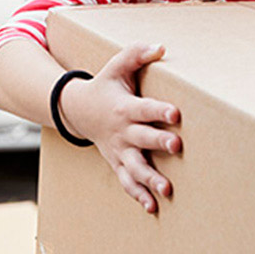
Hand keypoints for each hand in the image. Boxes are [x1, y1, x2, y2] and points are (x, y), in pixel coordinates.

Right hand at [59, 43, 181, 213]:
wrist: (77, 109)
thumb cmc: (106, 85)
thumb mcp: (117, 65)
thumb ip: (138, 53)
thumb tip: (161, 47)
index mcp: (125, 107)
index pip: (144, 109)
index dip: (159, 110)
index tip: (176, 114)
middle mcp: (123, 131)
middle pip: (143, 138)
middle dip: (159, 143)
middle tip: (177, 146)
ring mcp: (119, 149)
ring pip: (134, 167)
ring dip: (150, 178)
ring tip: (167, 189)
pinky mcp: (118, 162)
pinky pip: (127, 181)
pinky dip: (138, 194)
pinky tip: (154, 206)